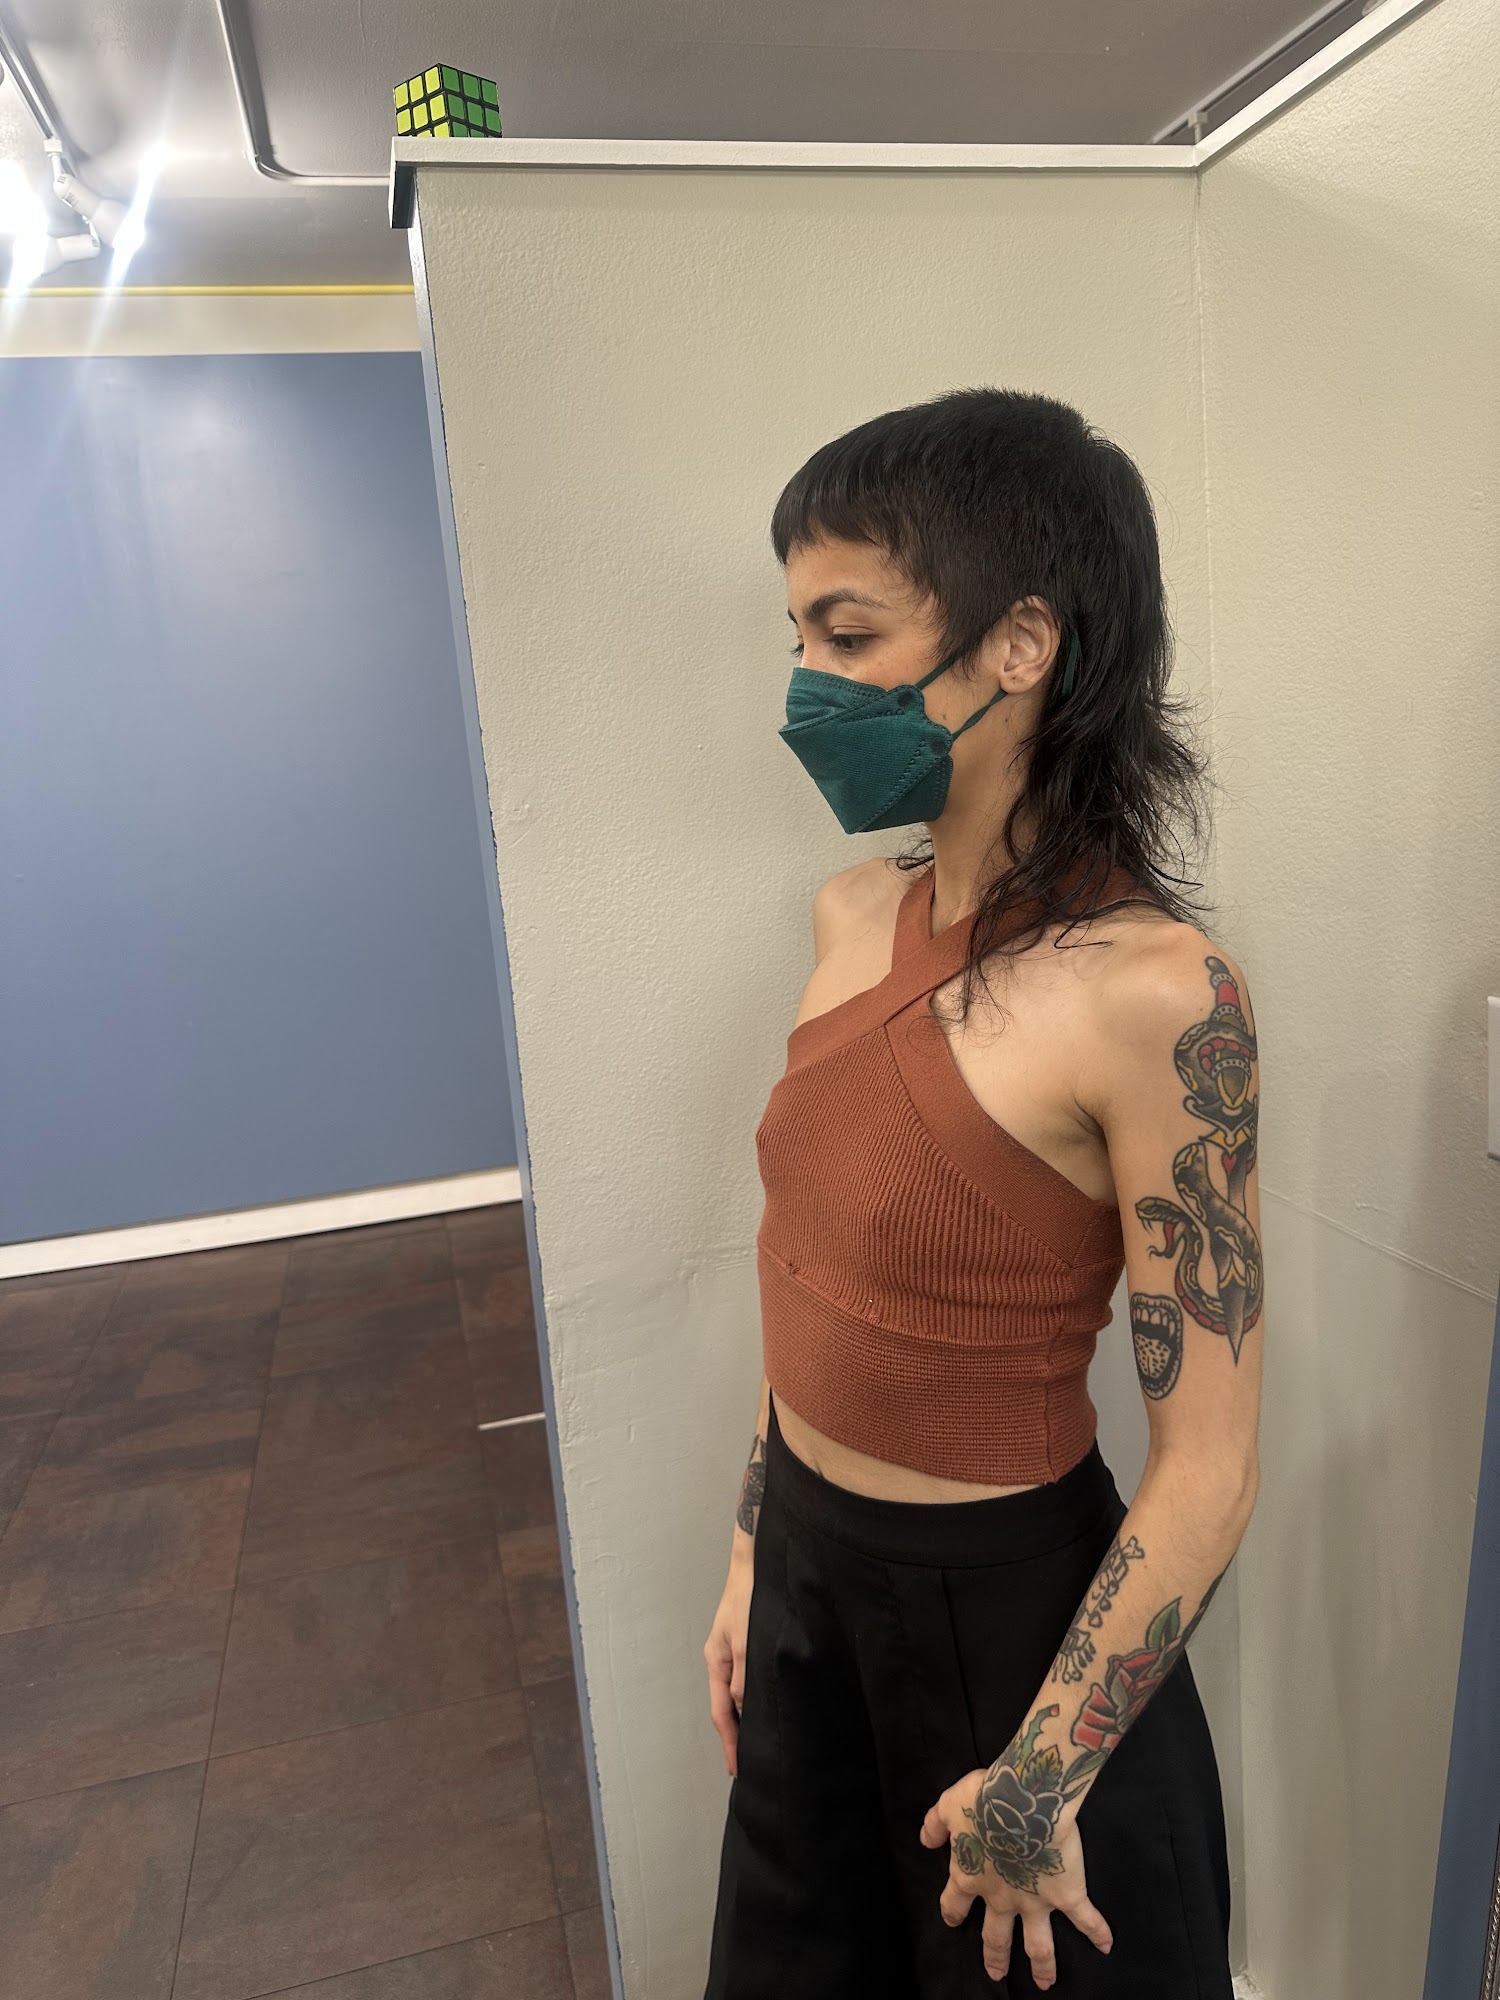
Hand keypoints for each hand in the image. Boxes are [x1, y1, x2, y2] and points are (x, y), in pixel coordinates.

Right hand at [703, 1549, 753, 1775]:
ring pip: (738, 1695)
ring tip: (758, 1744)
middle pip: (726, 1707)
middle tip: (748, 1765)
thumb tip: (742, 1710)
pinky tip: (766, 1706)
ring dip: (746, 1719)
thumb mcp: (747, 1641)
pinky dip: (754, 1699)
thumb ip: (744, 1677)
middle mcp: (723, 1660)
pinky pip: (748, 1680)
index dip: (730, 1743)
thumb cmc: (748, 1598)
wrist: (755, 1562)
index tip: (737, 1769)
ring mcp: (734, 1652)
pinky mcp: (748, 1644)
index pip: (720, 1713)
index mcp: (716, 1661)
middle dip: (735, 1736)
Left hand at [919, 1763, 1112, 1989]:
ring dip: (1042, 1965)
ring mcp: (1035, 1901)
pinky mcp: (1066, 1894)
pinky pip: (1085, 1919)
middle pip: (996, 1935)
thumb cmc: (984, 1799)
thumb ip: (934, 1824)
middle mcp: (1001, 1897)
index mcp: (970, 1875)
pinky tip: (1106, 1946)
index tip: (953, 1921)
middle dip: (995, 1956)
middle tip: (996, 1974)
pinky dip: (1098, 1933)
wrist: (1023, 1800)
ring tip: (1044, 1983)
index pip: (955, 1902)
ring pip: (1038, 1944)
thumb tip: (926, 1840)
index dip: (953, 1912)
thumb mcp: (948, 1805)